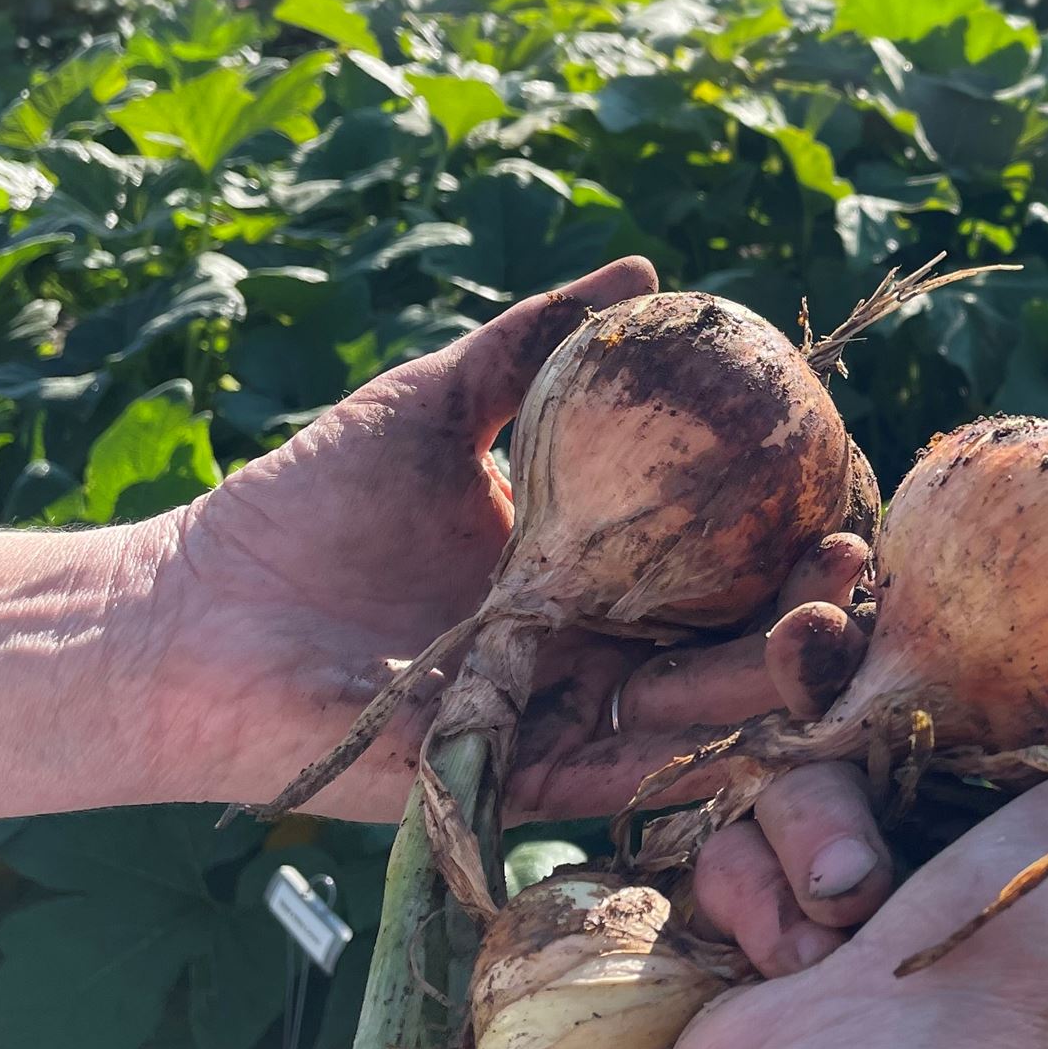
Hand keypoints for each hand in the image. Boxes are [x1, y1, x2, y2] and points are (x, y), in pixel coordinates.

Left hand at [124, 258, 898, 967]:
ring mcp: (563, 714)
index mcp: (584, 564)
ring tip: (823, 621)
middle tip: (855, 558)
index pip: (712, 551)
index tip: (842, 480)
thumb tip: (646, 272)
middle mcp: (591, 644)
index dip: (784, 524)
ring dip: (772, 674)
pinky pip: (624, 771)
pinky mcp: (521, 776)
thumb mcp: (435, 403)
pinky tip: (752, 711)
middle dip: (809, 609)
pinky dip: (690, 745)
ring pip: (696, 706)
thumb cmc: (303, 507)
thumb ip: (535, 344)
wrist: (192, 616)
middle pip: (728, 634)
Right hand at [588, 662, 1047, 1048]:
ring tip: (848, 910)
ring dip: (811, 836)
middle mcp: (945, 848)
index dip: (936, 648)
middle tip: (847, 745)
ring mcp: (848, 892)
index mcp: (1041, 815)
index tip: (895, 600)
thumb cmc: (1042, 950)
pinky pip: (730, 850)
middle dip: (848, 750)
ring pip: (794, 779)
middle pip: (864, 721)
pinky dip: (757, 896)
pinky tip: (794, 953)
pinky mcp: (764, 929)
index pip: (977, 686)